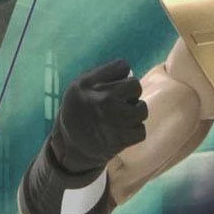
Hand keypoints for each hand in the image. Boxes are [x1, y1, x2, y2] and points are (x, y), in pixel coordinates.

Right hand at [47, 59, 148, 176]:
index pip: (122, 66)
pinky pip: (141, 130)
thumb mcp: (79, 87)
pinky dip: (134, 133)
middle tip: (120, 104)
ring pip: (142, 109)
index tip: (113, 86)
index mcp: (88, 83)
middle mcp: (101, 99)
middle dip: (131, 94)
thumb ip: (102, 76)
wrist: (70, 148)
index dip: (121, 76)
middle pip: (136, 85)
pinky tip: (122, 132)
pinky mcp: (120, 138)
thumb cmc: (79, 112)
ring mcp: (112, 119)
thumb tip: (130, 72)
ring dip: (135, 114)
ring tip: (122, 118)